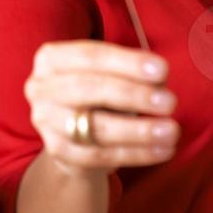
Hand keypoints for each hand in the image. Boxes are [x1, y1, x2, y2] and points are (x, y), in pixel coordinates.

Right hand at [24, 40, 180, 177]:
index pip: (90, 56)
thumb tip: (160, 76)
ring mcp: (45, 121)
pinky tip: (162, 150)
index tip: (162, 69)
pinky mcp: (57, 152)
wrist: (75, 135)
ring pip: (95, 127)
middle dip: (133, 95)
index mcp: (51, 58)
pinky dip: (135, 154)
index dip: (127, 63)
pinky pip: (100, 156)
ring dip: (138, 130)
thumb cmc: (98, 94)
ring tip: (171, 130)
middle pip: (89, 89)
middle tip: (170, 102)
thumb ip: (131, 71)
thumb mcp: (109, 73)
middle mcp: (40, 87)